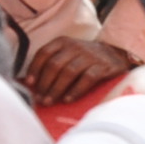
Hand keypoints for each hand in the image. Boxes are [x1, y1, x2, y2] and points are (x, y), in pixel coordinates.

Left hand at [21, 36, 135, 104]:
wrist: (115, 54)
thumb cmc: (83, 59)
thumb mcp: (67, 54)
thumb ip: (51, 64)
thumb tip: (29, 84)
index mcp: (63, 42)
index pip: (44, 53)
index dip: (35, 68)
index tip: (29, 83)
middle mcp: (76, 46)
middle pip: (55, 65)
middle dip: (45, 83)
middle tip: (40, 98)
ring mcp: (90, 56)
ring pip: (69, 72)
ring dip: (57, 89)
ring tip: (50, 101)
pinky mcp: (103, 66)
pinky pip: (88, 78)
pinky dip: (76, 90)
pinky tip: (68, 99)